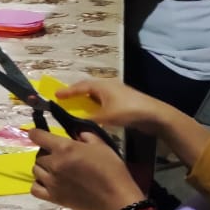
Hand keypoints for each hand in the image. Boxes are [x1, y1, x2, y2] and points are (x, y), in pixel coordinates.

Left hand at [28, 130, 145, 209]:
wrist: (116, 199)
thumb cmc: (112, 170)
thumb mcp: (102, 146)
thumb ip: (86, 136)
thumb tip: (77, 134)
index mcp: (64, 148)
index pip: (38, 136)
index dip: (36, 133)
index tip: (37, 134)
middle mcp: (54, 164)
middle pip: (39, 155)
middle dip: (46, 152)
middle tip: (59, 155)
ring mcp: (51, 182)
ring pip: (35, 170)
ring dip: (43, 167)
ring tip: (55, 169)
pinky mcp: (53, 198)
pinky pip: (35, 189)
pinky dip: (38, 184)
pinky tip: (48, 183)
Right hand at [56, 79, 178, 134]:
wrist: (154, 115)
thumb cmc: (128, 111)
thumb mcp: (105, 117)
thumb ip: (89, 119)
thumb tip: (75, 123)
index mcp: (102, 85)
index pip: (80, 86)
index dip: (68, 91)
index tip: (56, 95)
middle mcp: (108, 86)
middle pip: (88, 87)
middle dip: (76, 93)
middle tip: (65, 99)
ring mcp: (117, 93)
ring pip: (97, 94)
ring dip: (86, 99)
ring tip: (77, 106)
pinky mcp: (123, 101)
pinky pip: (103, 101)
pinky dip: (95, 105)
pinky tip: (94, 114)